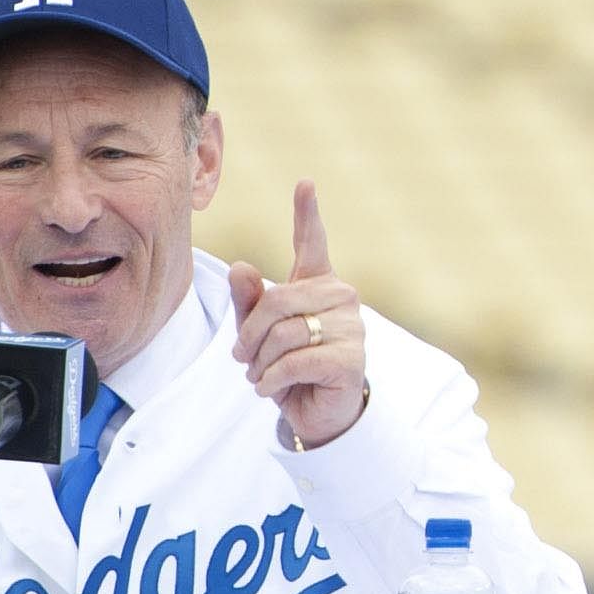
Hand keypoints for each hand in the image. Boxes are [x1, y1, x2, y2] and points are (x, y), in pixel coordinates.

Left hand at [228, 180, 368, 448]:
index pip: (313, 242)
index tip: (305, 182)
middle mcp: (341, 298)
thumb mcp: (260, 334)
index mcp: (318, 285)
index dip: (307, 212)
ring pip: (283, 334)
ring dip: (259, 362)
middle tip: (241, 357)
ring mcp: (352, 327)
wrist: (318, 411)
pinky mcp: (350, 359)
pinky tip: (270, 389)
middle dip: (250, 335)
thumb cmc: (289, 366)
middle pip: (277, 301)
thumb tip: (241, 267)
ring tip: (259, 376)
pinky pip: (294, 361)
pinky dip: (270, 380)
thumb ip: (250, 302)